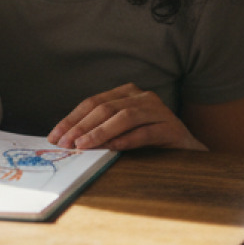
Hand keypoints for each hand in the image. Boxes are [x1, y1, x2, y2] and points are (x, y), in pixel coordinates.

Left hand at [48, 83, 206, 151]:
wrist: (188, 151)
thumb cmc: (150, 141)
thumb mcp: (122, 132)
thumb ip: (100, 131)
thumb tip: (67, 141)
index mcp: (128, 93)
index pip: (93, 103)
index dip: (72, 119)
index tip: (54, 136)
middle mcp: (144, 97)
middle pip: (106, 108)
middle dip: (81, 126)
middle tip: (65, 143)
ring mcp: (159, 111)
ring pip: (125, 117)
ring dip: (100, 132)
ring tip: (83, 146)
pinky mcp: (172, 128)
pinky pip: (146, 132)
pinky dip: (127, 140)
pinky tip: (112, 148)